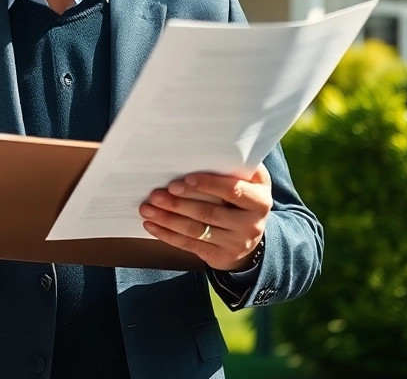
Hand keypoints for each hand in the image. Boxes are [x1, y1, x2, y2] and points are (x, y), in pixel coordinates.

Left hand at [139, 164, 271, 270]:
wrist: (250, 237)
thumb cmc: (243, 199)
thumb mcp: (250, 182)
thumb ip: (236, 168)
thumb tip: (210, 149)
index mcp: (259, 200)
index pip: (233, 191)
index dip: (209, 184)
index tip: (186, 178)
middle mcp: (251, 224)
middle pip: (209, 212)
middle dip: (178, 203)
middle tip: (155, 195)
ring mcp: (237, 243)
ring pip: (196, 230)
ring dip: (167, 219)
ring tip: (147, 209)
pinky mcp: (221, 257)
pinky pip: (190, 245)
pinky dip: (167, 235)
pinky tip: (152, 225)